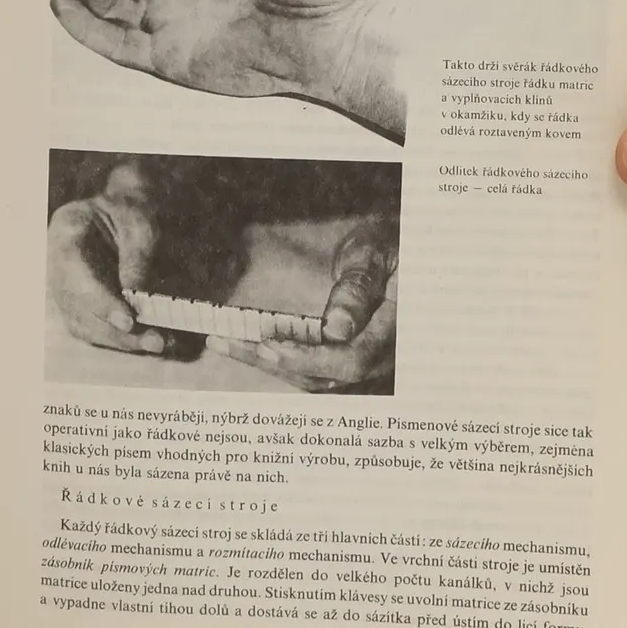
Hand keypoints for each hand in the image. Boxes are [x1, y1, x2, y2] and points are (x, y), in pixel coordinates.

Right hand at [45, 169, 168, 355]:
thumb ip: (137, 258)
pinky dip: (117, 339)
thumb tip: (135, 298)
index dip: (99, 300)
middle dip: (115, 329)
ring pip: (82, 323)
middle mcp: (55, 259)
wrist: (124, 214)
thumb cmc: (132, 213)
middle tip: (154, 340)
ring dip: (118, 340)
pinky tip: (144, 341)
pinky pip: (90, 329)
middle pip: (76, 304)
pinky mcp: (73, 303)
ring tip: (155, 343)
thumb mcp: (141, 224)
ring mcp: (61, 284)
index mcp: (67, 227)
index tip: (128, 321)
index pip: (74, 271)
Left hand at [206, 216, 399, 392]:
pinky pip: (317, 375)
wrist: (402, 256)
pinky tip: (248, 347)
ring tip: (224, 343)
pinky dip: (282, 363)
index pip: (353, 360)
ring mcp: (371, 368)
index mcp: (399, 331)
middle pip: (329, 378)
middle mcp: (387, 360)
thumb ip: (358, 286)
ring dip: (270, 365)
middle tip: (228, 343)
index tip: (269, 344)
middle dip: (276, 362)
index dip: (309, 357)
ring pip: (318, 381)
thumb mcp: (373, 252)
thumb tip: (337, 328)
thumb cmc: (386, 246)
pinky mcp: (353, 366)